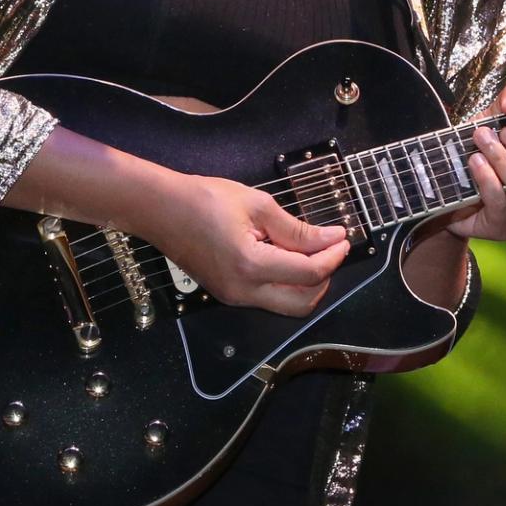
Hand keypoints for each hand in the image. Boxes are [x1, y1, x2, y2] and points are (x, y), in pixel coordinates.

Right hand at [140, 172, 349, 316]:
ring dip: (306, 283)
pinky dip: (286, 282)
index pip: (308, 273)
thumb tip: (332, 238)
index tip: (344, 236)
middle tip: (332, 248)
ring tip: (311, 249)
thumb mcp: (258, 205)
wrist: (160, 209)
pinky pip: (268, 298)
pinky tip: (287, 255)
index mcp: (251, 266)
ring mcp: (234, 298)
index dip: (333, 256)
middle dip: (325, 277)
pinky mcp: (228, 295)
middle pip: (302, 303)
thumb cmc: (205, 199)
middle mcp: (243, 292)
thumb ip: (297, 229)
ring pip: (286, 305)